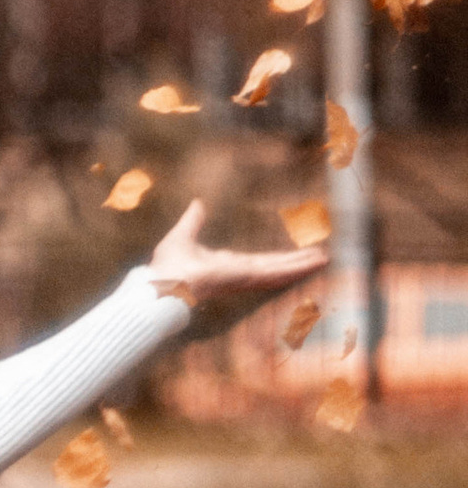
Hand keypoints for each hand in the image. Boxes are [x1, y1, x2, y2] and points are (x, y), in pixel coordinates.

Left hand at [147, 197, 331, 307]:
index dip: (278, 260)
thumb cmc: (167, 266)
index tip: (294, 256)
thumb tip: (197, 204)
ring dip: (301, 265)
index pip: (259, 262)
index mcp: (227, 266)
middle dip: (298, 262)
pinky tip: (309, 265)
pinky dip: (292, 269)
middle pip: (276, 267)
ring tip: (324, 259)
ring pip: (280, 270)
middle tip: (322, 257)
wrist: (162, 283)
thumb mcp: (183, 235)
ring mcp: (244, 277)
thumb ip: (193, 220)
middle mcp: (240, 274)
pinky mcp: (245, 276)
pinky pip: (273, 272)